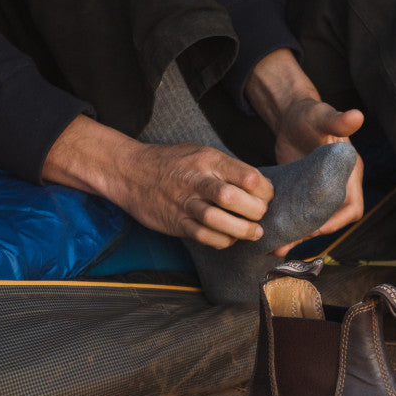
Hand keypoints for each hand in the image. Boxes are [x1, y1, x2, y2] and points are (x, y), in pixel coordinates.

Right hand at [42, 116, 273, 248]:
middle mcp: (197, 180)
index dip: (265, 191)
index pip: (248, 177)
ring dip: (242, 230)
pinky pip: (203, 236)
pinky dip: (222, 240)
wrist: (129, 171)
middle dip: (255, 211)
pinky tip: (230, 238)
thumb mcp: (202, 154)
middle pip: (233, 198)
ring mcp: (184, 202)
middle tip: (261, 216)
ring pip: (217, 220)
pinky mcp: (175, 222)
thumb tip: (261, 188)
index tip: (266, 197)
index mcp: (209, 160)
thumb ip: (229, 169)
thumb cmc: (173, 163)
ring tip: (254, 232)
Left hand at [246, 49, 365, 254]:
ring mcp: (319, 195)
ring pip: (313, 223)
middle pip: (331, 221)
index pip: (351, 207)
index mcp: (349, 174)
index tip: (316, 228)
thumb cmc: (310, 114)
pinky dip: (287, 227)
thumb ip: (338, 121)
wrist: (290, 116)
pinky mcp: (302, 197)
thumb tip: (357, 116)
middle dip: (311, 235)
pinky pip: (299, 217)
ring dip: (296, 236)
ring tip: (275, 248)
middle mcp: (338, 188)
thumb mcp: (322, 117)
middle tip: (288, 244)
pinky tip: (270, 235)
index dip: (336, 221)